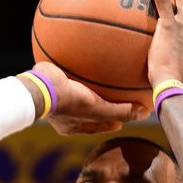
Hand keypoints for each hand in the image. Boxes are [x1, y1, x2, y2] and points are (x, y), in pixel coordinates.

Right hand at [31, 62, 148, 134]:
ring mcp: (52, 97)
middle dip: (97, 106)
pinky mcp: (48, 80)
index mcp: (69, 125)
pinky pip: (64, 72)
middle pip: (84, 110)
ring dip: (85, 87)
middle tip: (111, 101)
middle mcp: (61, 113)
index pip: (95, 126)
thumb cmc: (67, 102)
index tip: (121, 121)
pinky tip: (82, 56)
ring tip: (95, 78)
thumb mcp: (97, 109)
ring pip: (74, 92)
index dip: (109, 123)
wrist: (37, 86)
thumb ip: (120, 112)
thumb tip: (145, 113)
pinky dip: (74, 67)